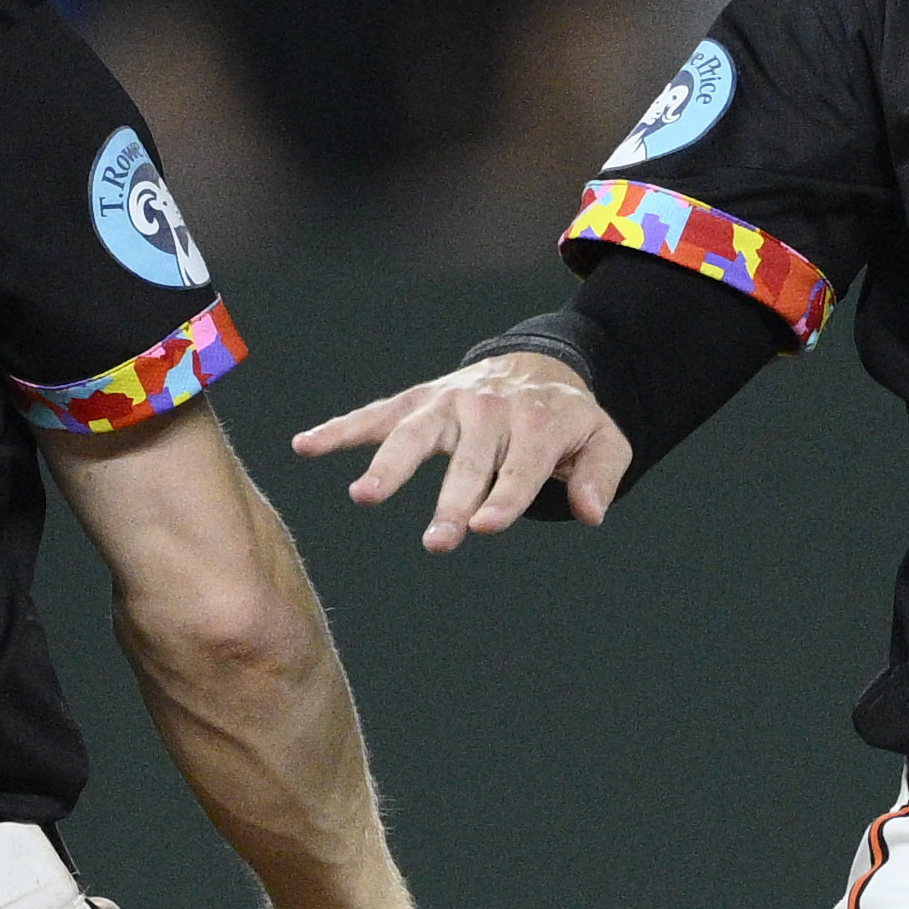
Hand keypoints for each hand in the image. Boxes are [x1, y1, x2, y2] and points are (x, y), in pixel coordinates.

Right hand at [290, 357, 631, 552]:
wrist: (537, 366)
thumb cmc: (567, 420)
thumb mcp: (603, 440)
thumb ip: (600, 475)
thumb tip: (590, 513)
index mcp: (535, 424)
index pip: (518, 469)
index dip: (504, 497)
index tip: (484, 526)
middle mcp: (488, 411)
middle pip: (466, 462)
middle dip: (451, 501)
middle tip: (438, 542)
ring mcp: (448, 404)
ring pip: (413, 435)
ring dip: (388, 466)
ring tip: (364, 497)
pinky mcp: (417, 401)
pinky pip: (375, 415)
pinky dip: (340, 429)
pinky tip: (305, 446)